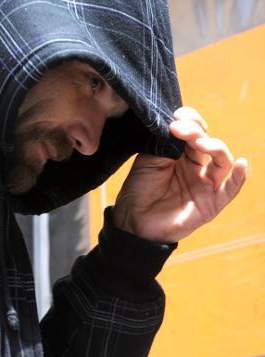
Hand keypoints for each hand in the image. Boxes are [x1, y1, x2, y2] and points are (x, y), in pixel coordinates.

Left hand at [113, 107, 246, 242]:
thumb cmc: (139, 189)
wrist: (133, 220)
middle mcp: (196, 167)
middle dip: (195, 132)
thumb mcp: (148, 160)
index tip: (176, 117)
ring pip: (222, 161)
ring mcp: (204, 185)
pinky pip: (230, 190)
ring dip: (214, 147)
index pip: (195, 132)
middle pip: (207, 143)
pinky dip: (239, 178)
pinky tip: (241, 164)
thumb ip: (165, 143)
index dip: (190, 121)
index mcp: (182, 155)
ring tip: (199, 142)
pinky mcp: (210, 204)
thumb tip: (180, 125)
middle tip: (178, 129)